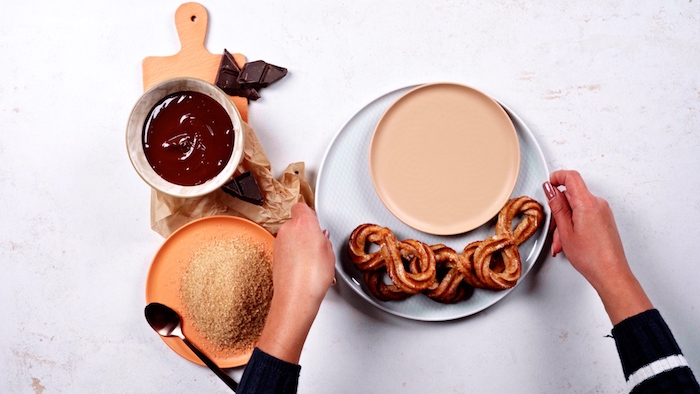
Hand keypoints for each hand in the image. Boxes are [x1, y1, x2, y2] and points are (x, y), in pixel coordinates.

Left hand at [256, 203, 335, 363]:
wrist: (296, 296)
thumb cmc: (313, 276)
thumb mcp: (329, 252)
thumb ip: (324, 239)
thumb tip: (321, 238)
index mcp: (303, 223)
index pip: (302, 206)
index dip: (309, 213)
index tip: (316, 220)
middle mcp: (287, 229)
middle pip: (296, 222)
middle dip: (305, 231)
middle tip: (318, 243)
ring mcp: (278, 243)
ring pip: (290, 236)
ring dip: (298, 244)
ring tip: (312, 260)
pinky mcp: (274, 256)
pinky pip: (286, 249)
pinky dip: (292, 255)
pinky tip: (303, 267)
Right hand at [543, 170, 651, 324]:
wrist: (610, 272)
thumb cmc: (591, 256)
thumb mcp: (565, 230)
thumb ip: (557, 206)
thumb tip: (551, 190)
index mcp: (587, 203)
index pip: (571, 177)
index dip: (557, 177)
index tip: (548, 184)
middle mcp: (598, 204)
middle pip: (572, 195)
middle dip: (559, 210)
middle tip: (553, 228)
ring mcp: (603, 212)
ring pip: (577, 208)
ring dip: (565, 221)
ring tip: (562, 241)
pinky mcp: (604, 220)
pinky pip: (585, 215)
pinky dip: (575, 224)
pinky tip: (571, 240)